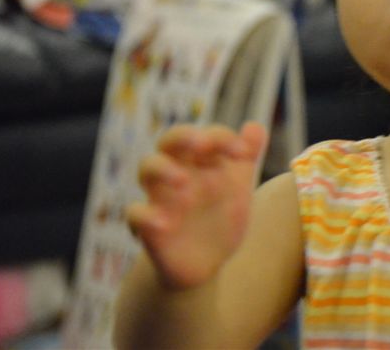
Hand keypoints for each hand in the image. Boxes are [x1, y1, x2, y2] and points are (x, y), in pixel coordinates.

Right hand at [126, 121, 268, 289]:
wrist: (208, 263)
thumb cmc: (221, 216)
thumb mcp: (239, 187)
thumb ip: (247, 157)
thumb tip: (255, 126)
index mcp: (200, 160)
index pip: (206, 136)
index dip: (222, 138)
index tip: (243, 153)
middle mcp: (177, 171)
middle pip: (169, 140)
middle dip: (184, 137)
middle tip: (202, 144)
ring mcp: (160, 197)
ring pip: (147, 167)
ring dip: (164, 169)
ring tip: (184, 182)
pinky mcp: (148, 225)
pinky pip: (135, 214)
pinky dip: (146, 215)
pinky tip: (166, 224)